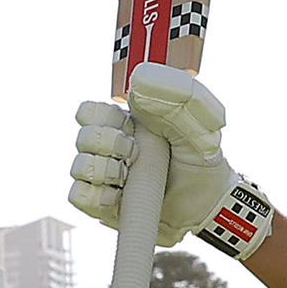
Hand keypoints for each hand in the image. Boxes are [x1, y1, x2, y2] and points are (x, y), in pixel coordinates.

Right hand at [66, 66, 243, 245]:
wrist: (208, 204)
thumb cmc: (203, 160)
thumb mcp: (199, 124)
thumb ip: (177, 97)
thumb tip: (140, 81)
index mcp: (125, 124)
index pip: (89, 112)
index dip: (104, 119)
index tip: (131, 128)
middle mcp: (109, 149)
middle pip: (83, 138)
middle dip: (109, 145)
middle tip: (136, 154)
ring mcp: (105, 178)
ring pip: (78, 168)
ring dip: (105, 171)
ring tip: (130, 178)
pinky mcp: (102, 206)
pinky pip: (79, 198)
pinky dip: (96, 197)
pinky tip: (120, 197)